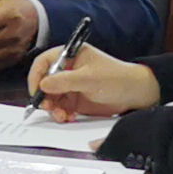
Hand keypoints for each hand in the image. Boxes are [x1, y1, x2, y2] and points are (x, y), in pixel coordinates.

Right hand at [28, 46, 161, 119]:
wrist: (136, 94)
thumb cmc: (118, 78)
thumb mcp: (90, 78)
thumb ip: (66, 81)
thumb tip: (43, 84)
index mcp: (70, 56)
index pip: (44, 62)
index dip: (37, 76)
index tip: (36, 91)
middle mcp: (67, 70)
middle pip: (44, 82)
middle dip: (44, 96)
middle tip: (48, 107)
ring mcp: (70, 86)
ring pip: (50, 98)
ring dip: (52, 108)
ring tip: (62, 115)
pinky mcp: (74, 100)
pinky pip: (60, 108)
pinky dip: (61, 114)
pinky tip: (69, 117)